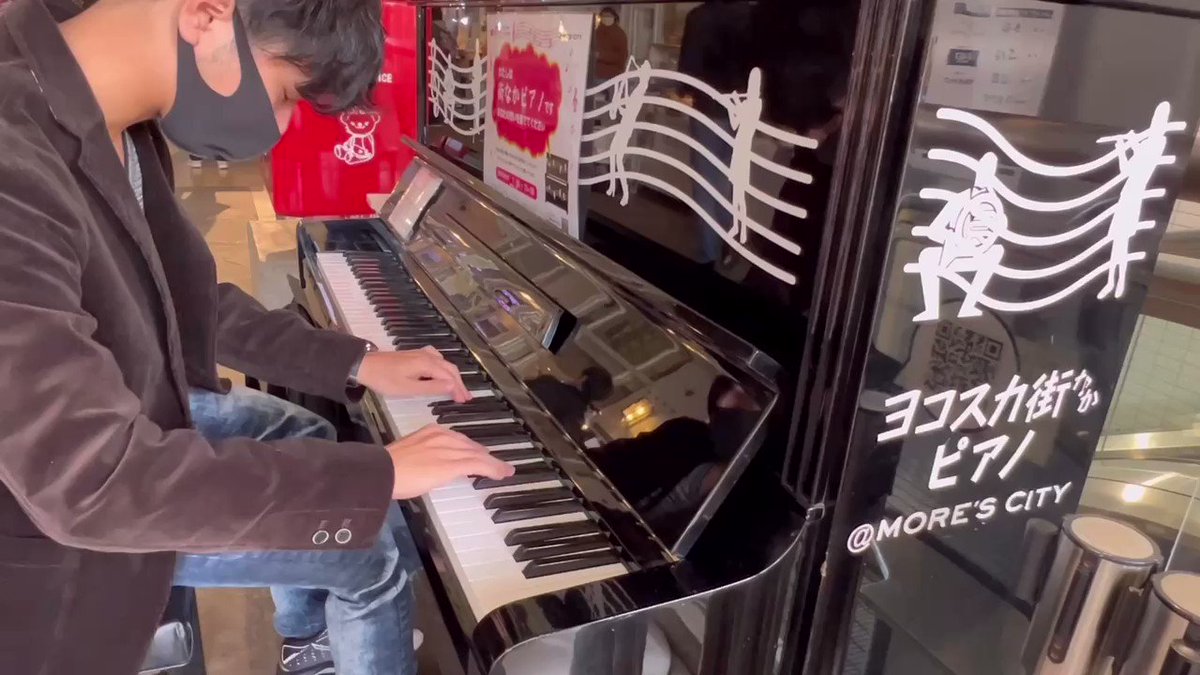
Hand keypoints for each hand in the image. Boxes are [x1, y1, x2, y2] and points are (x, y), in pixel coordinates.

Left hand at [356, 347, 470, 401]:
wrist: (365, 365)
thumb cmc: (385, 380)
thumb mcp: (409, 388)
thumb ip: (432, 387)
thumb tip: (453, 385)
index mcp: (427, 364)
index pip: (450, 377)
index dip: (459, 389)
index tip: (465, 400)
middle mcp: (428, 356)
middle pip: (450, 368)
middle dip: (459, 383)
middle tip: (465, 397)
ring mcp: (421, 353)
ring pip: (444, 363)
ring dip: (453, 375)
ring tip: (457, 388)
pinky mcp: (415, 354)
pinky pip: (437, 359)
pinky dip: (444, 367)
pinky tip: (442, 372)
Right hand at [387, 425, 513, 498]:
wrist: (381, 471)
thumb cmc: (387, 467)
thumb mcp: (409, 454)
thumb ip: (424, 455)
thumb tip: (431, 466)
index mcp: (431, 431)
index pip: (458, 439)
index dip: (471, 449)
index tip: (478, 455)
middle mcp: (442, 436)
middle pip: (470, 446)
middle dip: (484, 456)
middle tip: (495, 464)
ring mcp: (448, 449)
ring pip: (478, 455)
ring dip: (493, 464)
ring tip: (504, 470)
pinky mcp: (452, 464)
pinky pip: (479, 465)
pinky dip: (493, 469)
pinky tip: (502, 473)